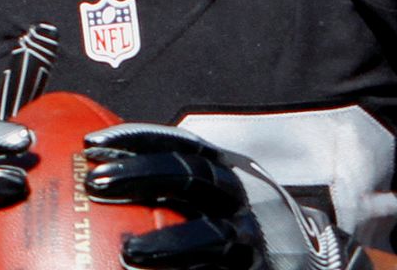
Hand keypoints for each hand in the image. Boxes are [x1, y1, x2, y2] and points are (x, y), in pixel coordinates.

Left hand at [83, 123, 368, 269]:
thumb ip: (171, 190)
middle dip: (143, 174)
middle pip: (190, 175)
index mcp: (224, 171)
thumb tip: (99, 184)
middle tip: (97, 181)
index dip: (138, 139)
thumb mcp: (211, 199)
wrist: (303, 261)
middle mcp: (238, 197)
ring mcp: (248, 238)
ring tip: (128, 251)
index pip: (180, 144)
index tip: (93, 145)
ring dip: (168, 242)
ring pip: (209, 235)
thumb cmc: (235, 228)